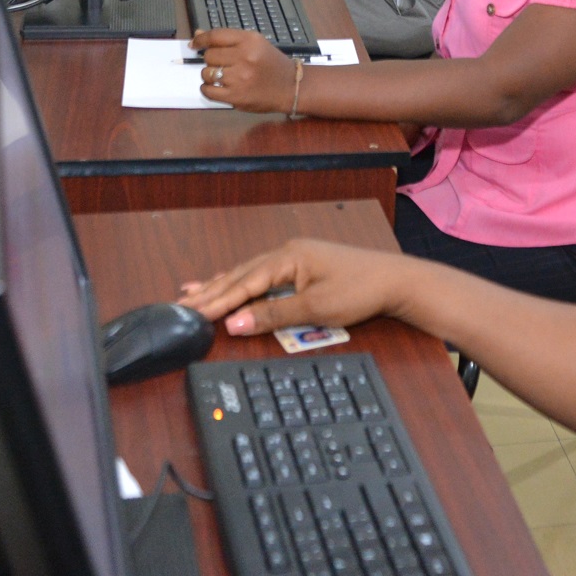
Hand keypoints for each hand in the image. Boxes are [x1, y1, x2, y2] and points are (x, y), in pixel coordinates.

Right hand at [178, 238, 414, 336]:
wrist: (395, 281)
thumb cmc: (359, 291)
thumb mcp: (315, 308)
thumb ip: (272, 315)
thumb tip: (234, 323)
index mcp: (287, 257)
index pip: (243, 283)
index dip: (217, 301)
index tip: (192, 314)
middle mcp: (287, 252)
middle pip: (241, 274)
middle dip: (210, 291)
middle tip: (180, 304)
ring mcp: (295, 257)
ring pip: (250, 273)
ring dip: (222, 284)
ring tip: (193, 292)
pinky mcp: (304, 265)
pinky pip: (264, 274)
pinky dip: (243, 282)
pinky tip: (232, 283)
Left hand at [193, 28, 298, 110]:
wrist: (290, 87)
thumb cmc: (271, 64)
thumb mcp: (255, 44)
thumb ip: (227, 39)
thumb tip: (198, 36)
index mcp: (250, 40)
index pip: (215, 36)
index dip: (201, 40)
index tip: (195, 44)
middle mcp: (244, 57)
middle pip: (209, 55)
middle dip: (212, 59)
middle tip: (224, 64)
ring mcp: (239, 78)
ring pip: (207, 73)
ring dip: (210, 74)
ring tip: (222, 76)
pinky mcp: (236, 97)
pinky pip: (208, 91)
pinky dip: (208, 89)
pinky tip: (218, 87)